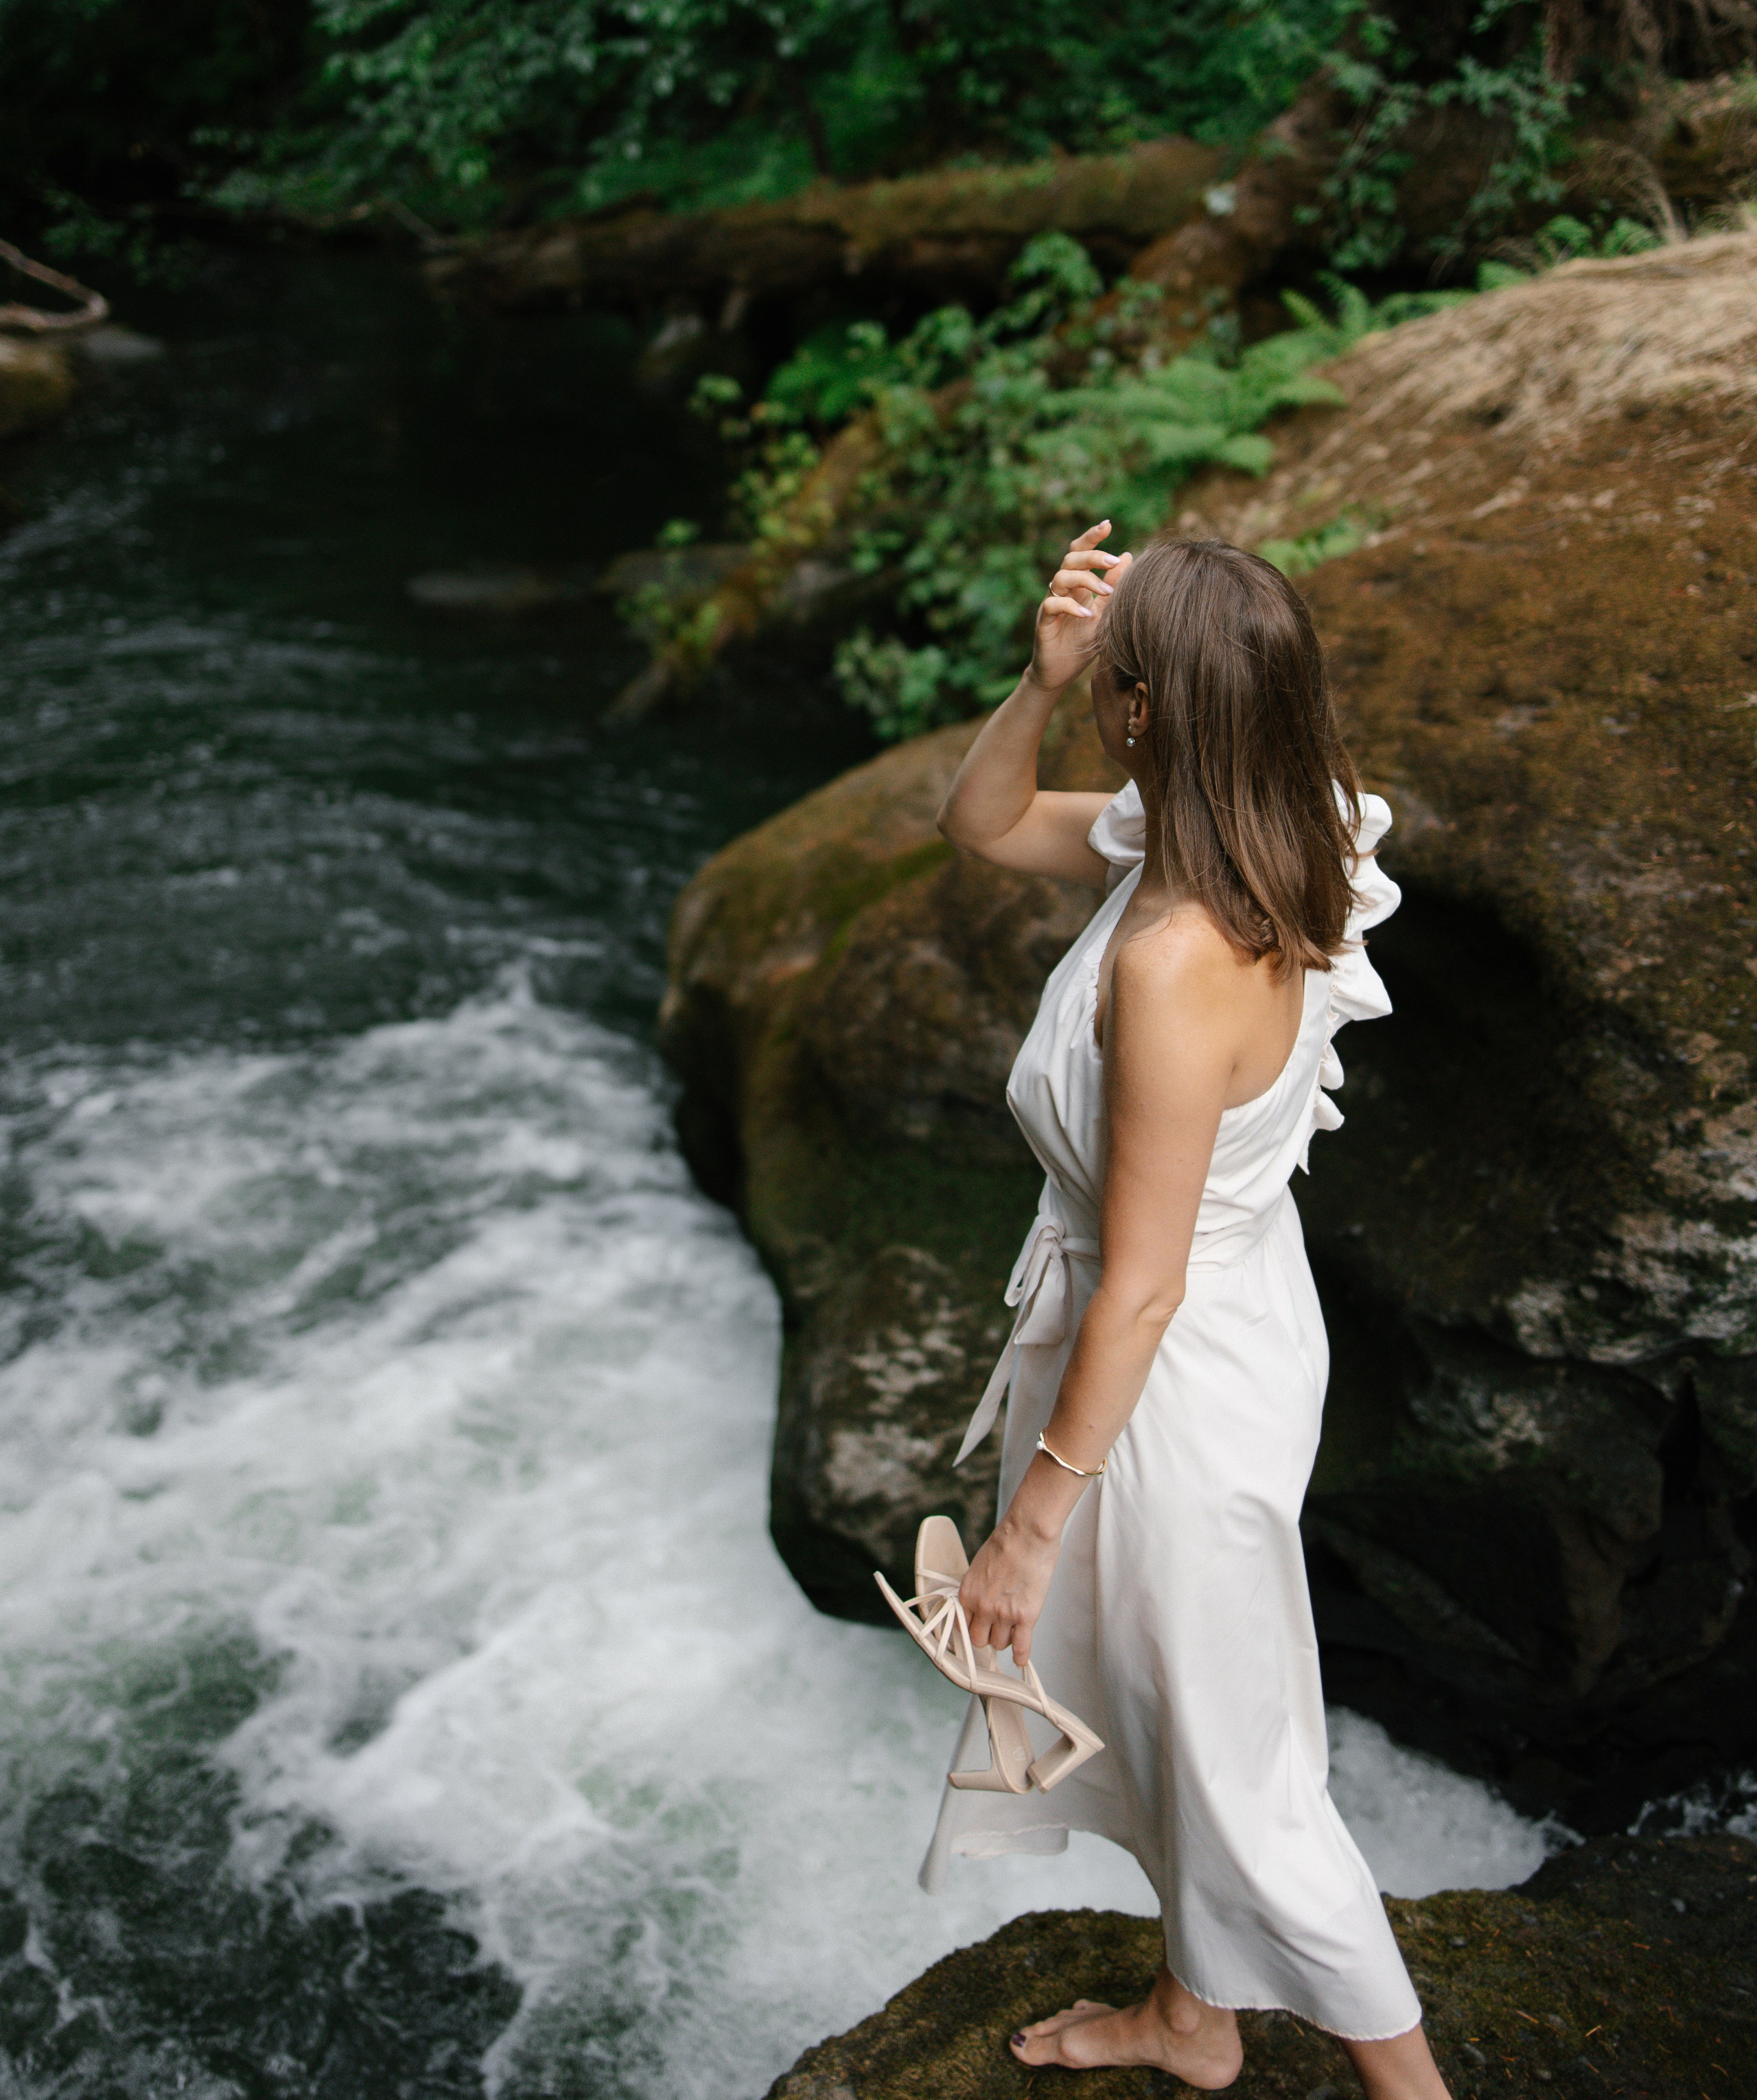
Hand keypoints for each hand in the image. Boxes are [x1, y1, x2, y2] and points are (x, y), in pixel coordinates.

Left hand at [960, 1515, 1061, 1668]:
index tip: (977, 1630)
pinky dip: (1021, 1655)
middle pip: (979, 1640)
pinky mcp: (1026, 1617)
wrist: (1028, 1533)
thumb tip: (981, 1604)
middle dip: (987, 1636)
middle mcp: (982, 1607)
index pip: (961, 1626)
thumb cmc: (1008, 1542)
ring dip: (1005, 1640)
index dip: (971, 1628)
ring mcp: (1004, 1614)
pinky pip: (1021, 1647)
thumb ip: (978, 1589)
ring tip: (1013, 1630)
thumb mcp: (980, 1566)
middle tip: (996, 1629)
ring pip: (999, 1645)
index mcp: (967, 1593)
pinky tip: (1021, 1657)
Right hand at [1027, 521, 1131, 695]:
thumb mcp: (1104, 612)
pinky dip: (1070, 606)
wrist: (1060, 673)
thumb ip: (1114, 586)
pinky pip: (1053, 604)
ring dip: (1086, 581)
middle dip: (1092, 556)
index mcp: (1077, 584)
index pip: (1081, 553)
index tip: (1107, 524)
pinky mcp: (1044, 621)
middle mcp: (1063, 589)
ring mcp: (1051, 603)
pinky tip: (1087, 614)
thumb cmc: (1082, 642)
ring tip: (1106, 592)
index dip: (1091, 537)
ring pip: (1060, 577)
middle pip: (1071, 559)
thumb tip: (1128, 555)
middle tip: (1113, 560)